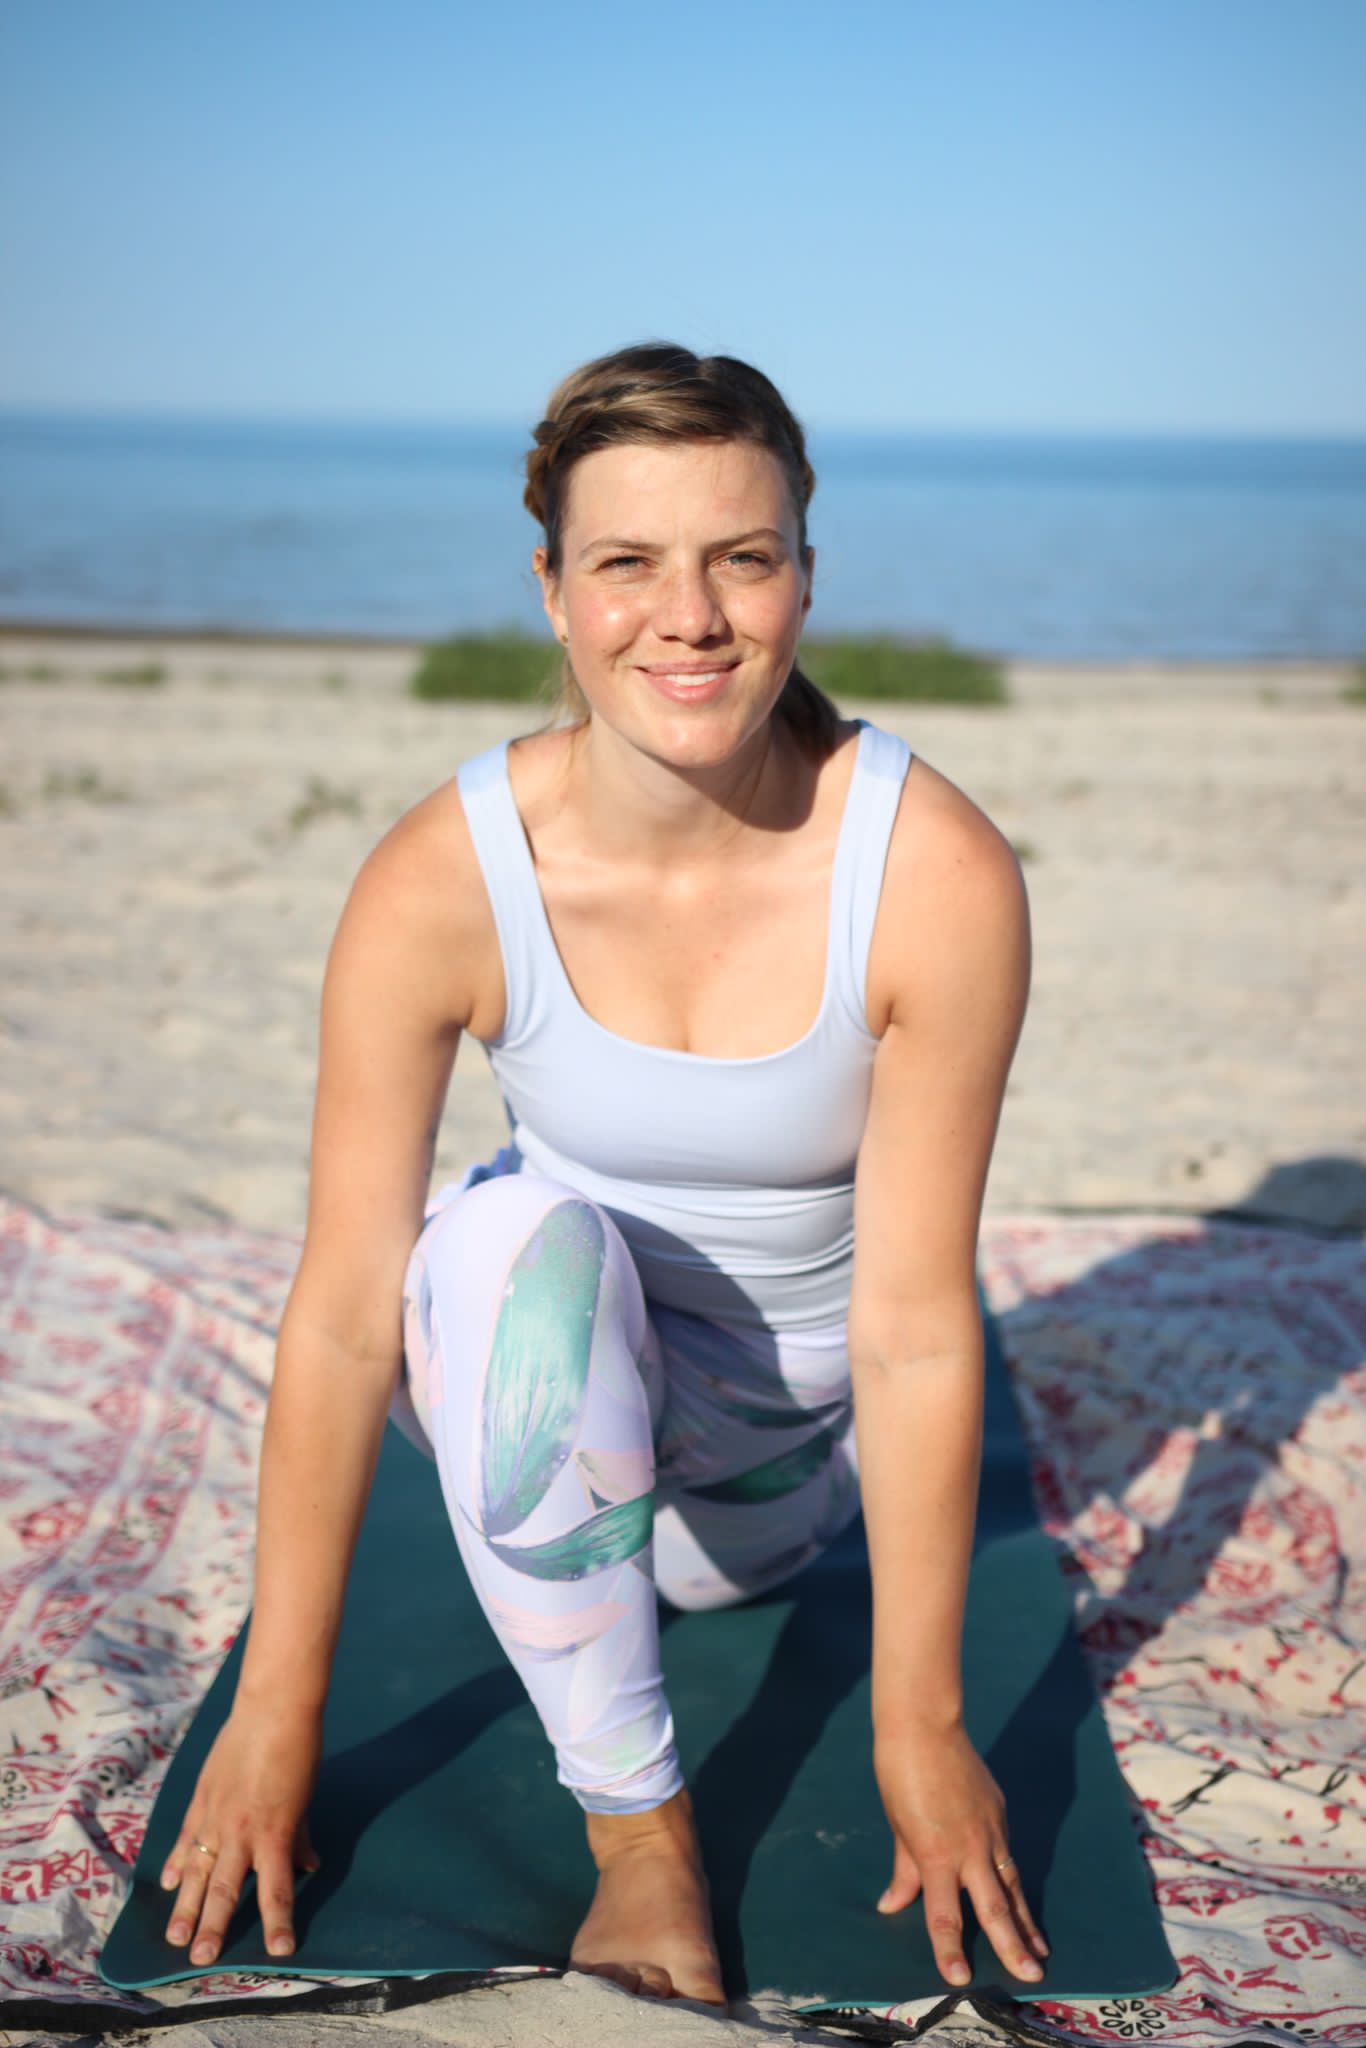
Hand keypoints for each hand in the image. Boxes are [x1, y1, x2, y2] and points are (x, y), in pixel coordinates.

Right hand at [159, 1702, 323, 1966]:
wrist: (273, 1708)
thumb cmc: (299, 1752)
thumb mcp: (305, 1799)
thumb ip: (300, 1837)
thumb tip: (308, 1868)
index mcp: (274, 1833)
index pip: (277, 1889)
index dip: (277, 1922)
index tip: (279, 1951)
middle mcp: (241, 1832)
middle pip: (225, 1889)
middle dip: (213, 1926)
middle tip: (201, 1960)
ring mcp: (216, 1816)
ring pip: (197, 1871)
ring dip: (185, 1906)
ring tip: (176, 1938)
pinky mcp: (201, 1798)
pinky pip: (186, 1838)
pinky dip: (177, 1862)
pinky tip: (168, 1884)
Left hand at [873, 1722, 1048, 1989]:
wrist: (925, 1726)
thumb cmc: (900, 1776)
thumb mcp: (899, 1827)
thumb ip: (904, 1871)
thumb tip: (891, 1905)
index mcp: (936, 1855)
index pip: (943, 1914)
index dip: (949, 1949)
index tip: (958, 1978)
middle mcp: (969, 1848)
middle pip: (994, 1907)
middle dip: (1013, 1945)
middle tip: (1032, 1976)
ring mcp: (990, 1830)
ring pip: (1012, 1884)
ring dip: (1026, 1920)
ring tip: (1040, 1950)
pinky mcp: (1000, 1813)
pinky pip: (1008, 1854)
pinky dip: (1014, 1879)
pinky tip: (1019, 1896)